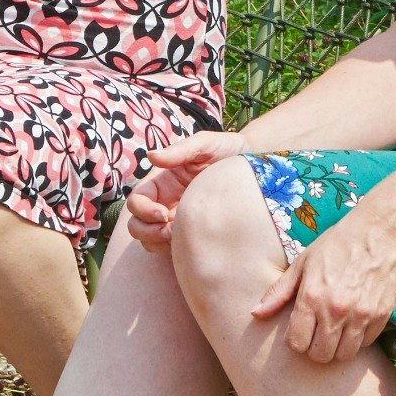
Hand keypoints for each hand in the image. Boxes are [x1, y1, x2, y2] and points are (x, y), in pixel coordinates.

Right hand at [127, 132, 248, 250]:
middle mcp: (165, 203)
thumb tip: (151, 156)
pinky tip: (193, 244)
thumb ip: (180, 150)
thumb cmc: (229, 151)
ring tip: (180, 238)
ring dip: (157, 243)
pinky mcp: (191, 234)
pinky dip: (172, 251)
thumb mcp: (206, 144)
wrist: (259, 169)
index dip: (143, 210)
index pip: (136, 201)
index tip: (164, 214)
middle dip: (147, 231)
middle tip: (171, 231)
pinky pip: (171, 250)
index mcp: (163, 183)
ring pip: (149, 240)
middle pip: (136, 224)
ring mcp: (177, 221)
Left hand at [252, 213, 395, 364]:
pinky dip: (358, 339)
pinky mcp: (381, 316)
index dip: (296, 341)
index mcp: (311, 296)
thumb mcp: (303, 263)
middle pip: (320, 355)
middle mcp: (335, 310)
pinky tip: (354, 322)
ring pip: (344, 355)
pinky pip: (365, 344)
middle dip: (315, 348)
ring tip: (336, 331)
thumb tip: (255, 314)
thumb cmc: (338, 243)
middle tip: (318, 334)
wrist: (381, 231)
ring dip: (337, 347)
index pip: (297, 343)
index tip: (300, 331)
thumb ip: (279, 292)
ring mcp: (360, 315)